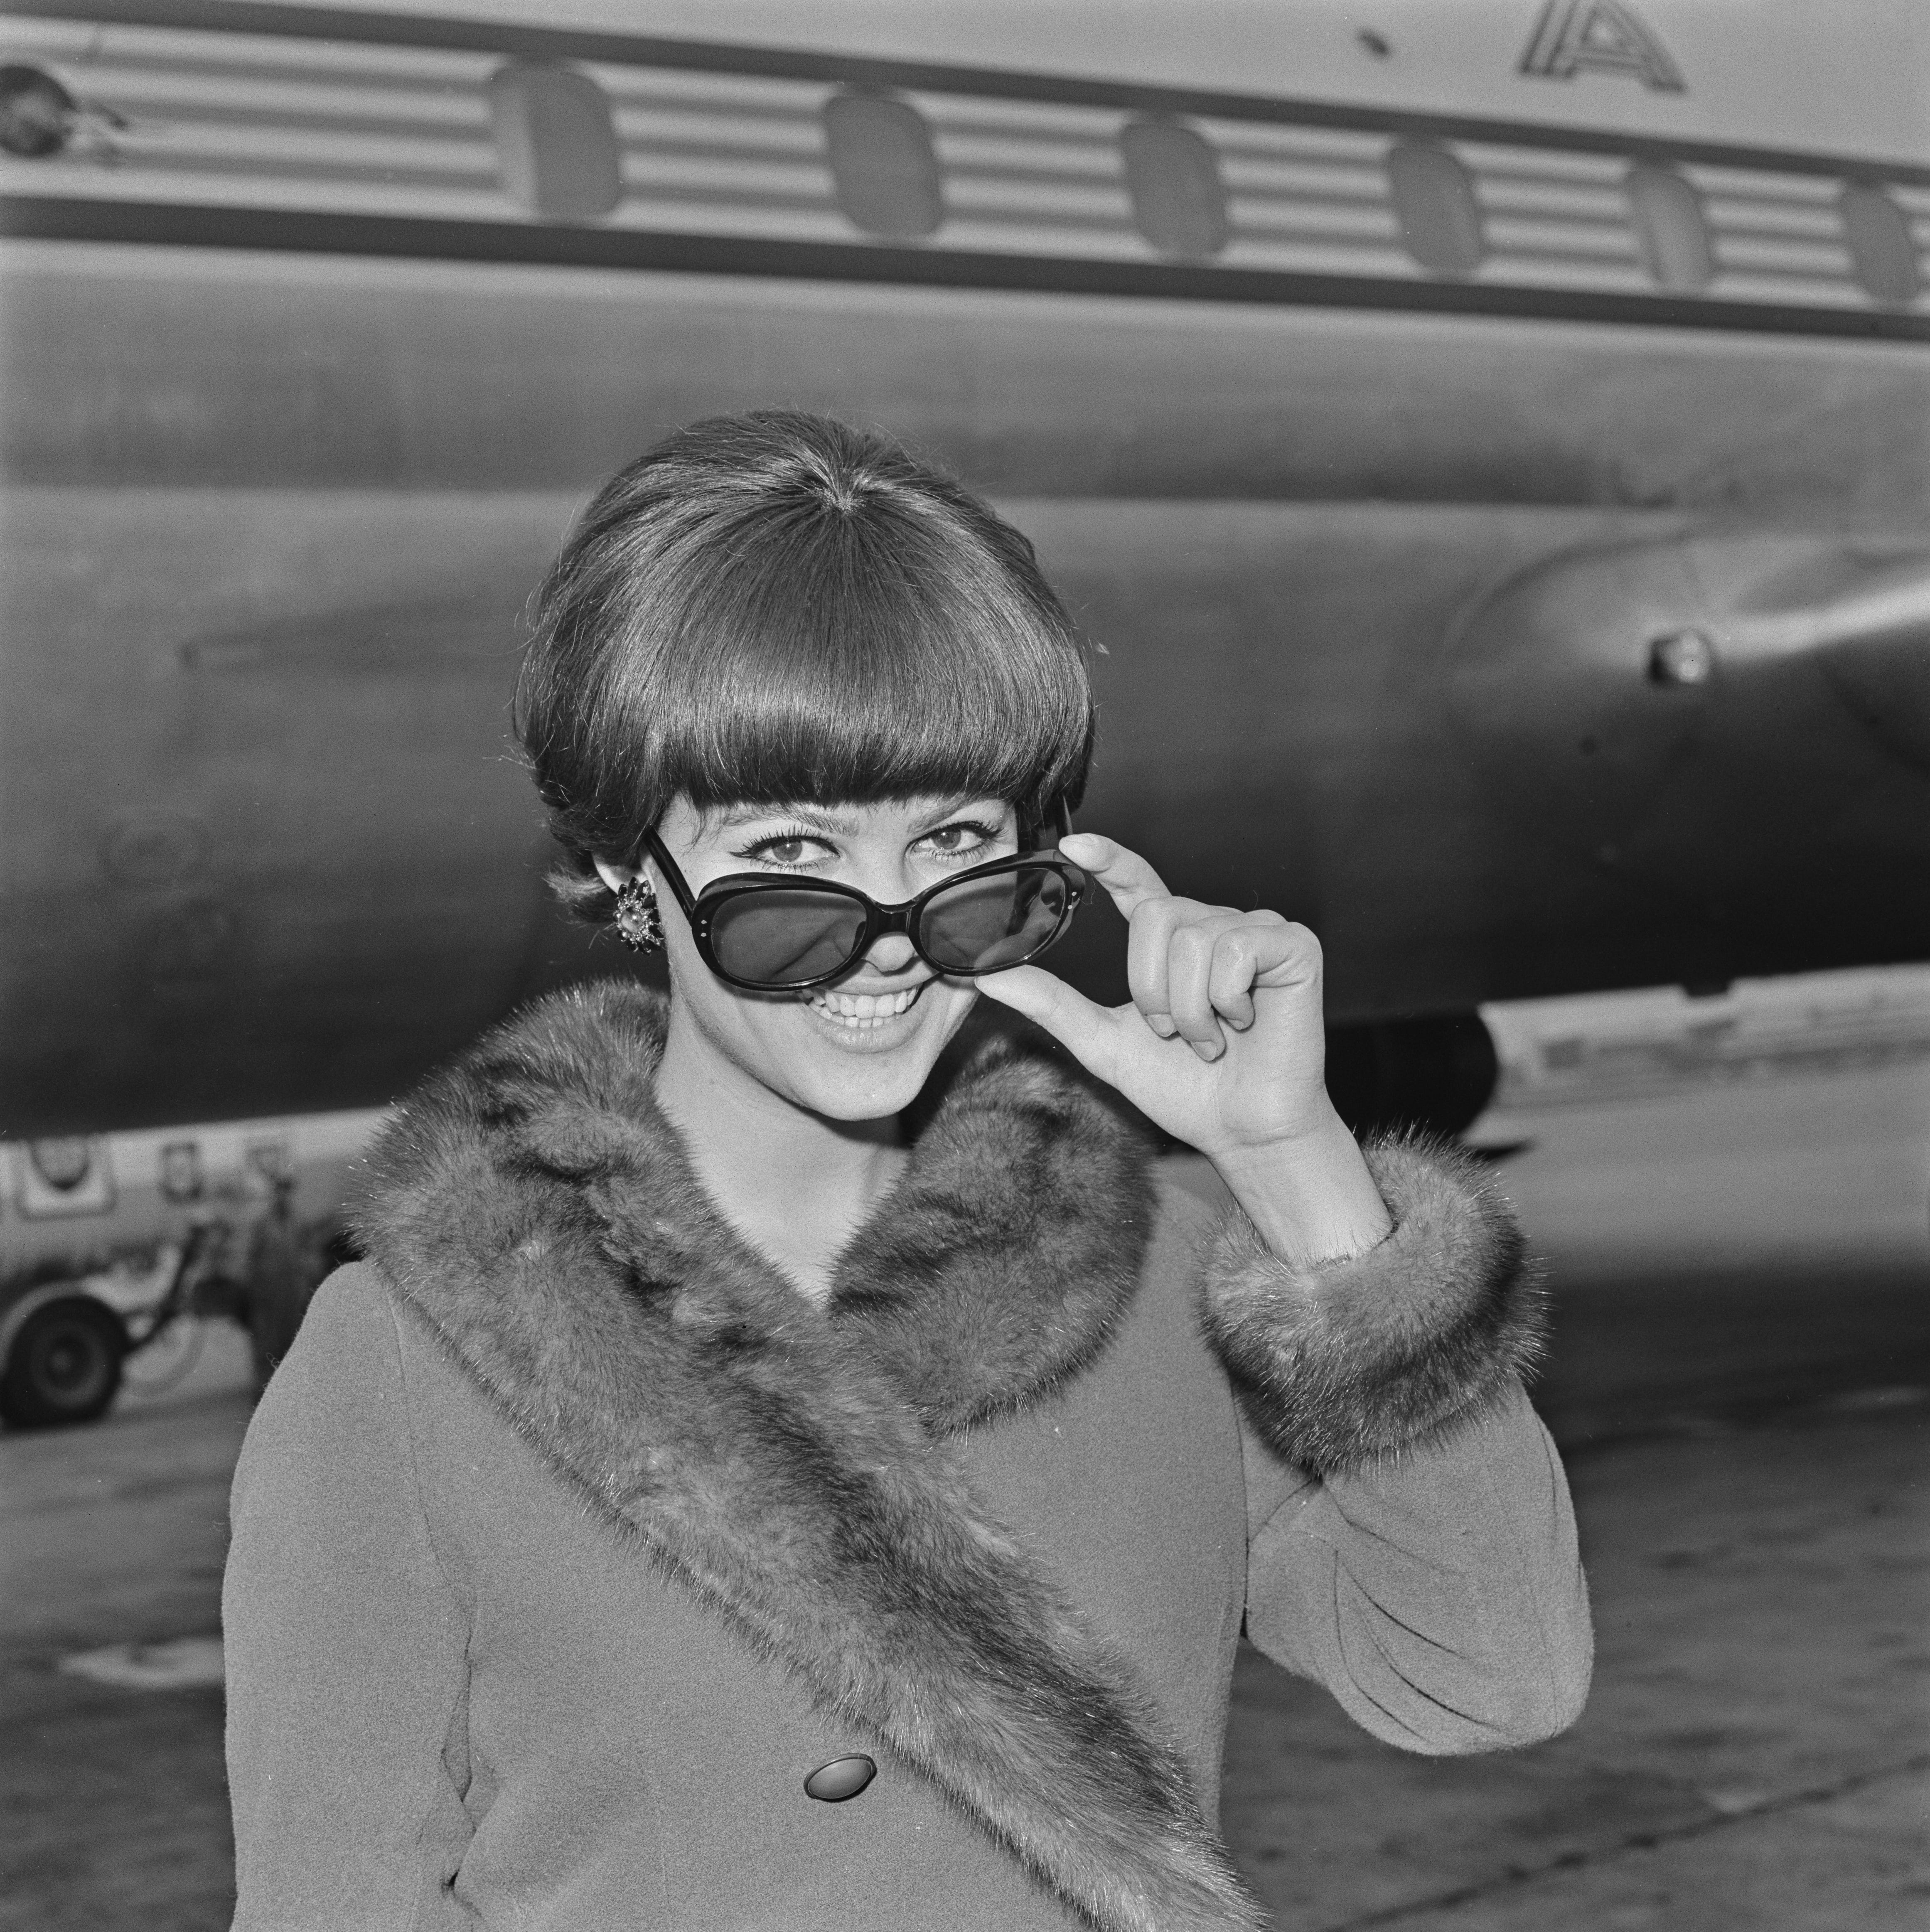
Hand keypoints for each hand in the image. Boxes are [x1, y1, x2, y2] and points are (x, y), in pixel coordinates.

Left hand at [976, 834, 1328, 1160]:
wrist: (1241, 1130)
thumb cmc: (1182, 1089)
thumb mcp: (1103, 1043)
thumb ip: (1052, 1005)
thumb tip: (985, 976)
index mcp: (1172, 942)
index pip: (1137, 882)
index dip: (1110, 858)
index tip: (1074, 846)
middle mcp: (1213, 925)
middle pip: (1156, 916)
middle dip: (1153, 989)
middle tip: (1175, 1033)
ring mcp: (1257, 930)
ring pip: (1193, 938)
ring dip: (1190, 1008)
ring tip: (1211, 1040)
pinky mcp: (1294, 945)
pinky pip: (1237, 948)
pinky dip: (1227, 1000)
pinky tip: (1245, 1024)